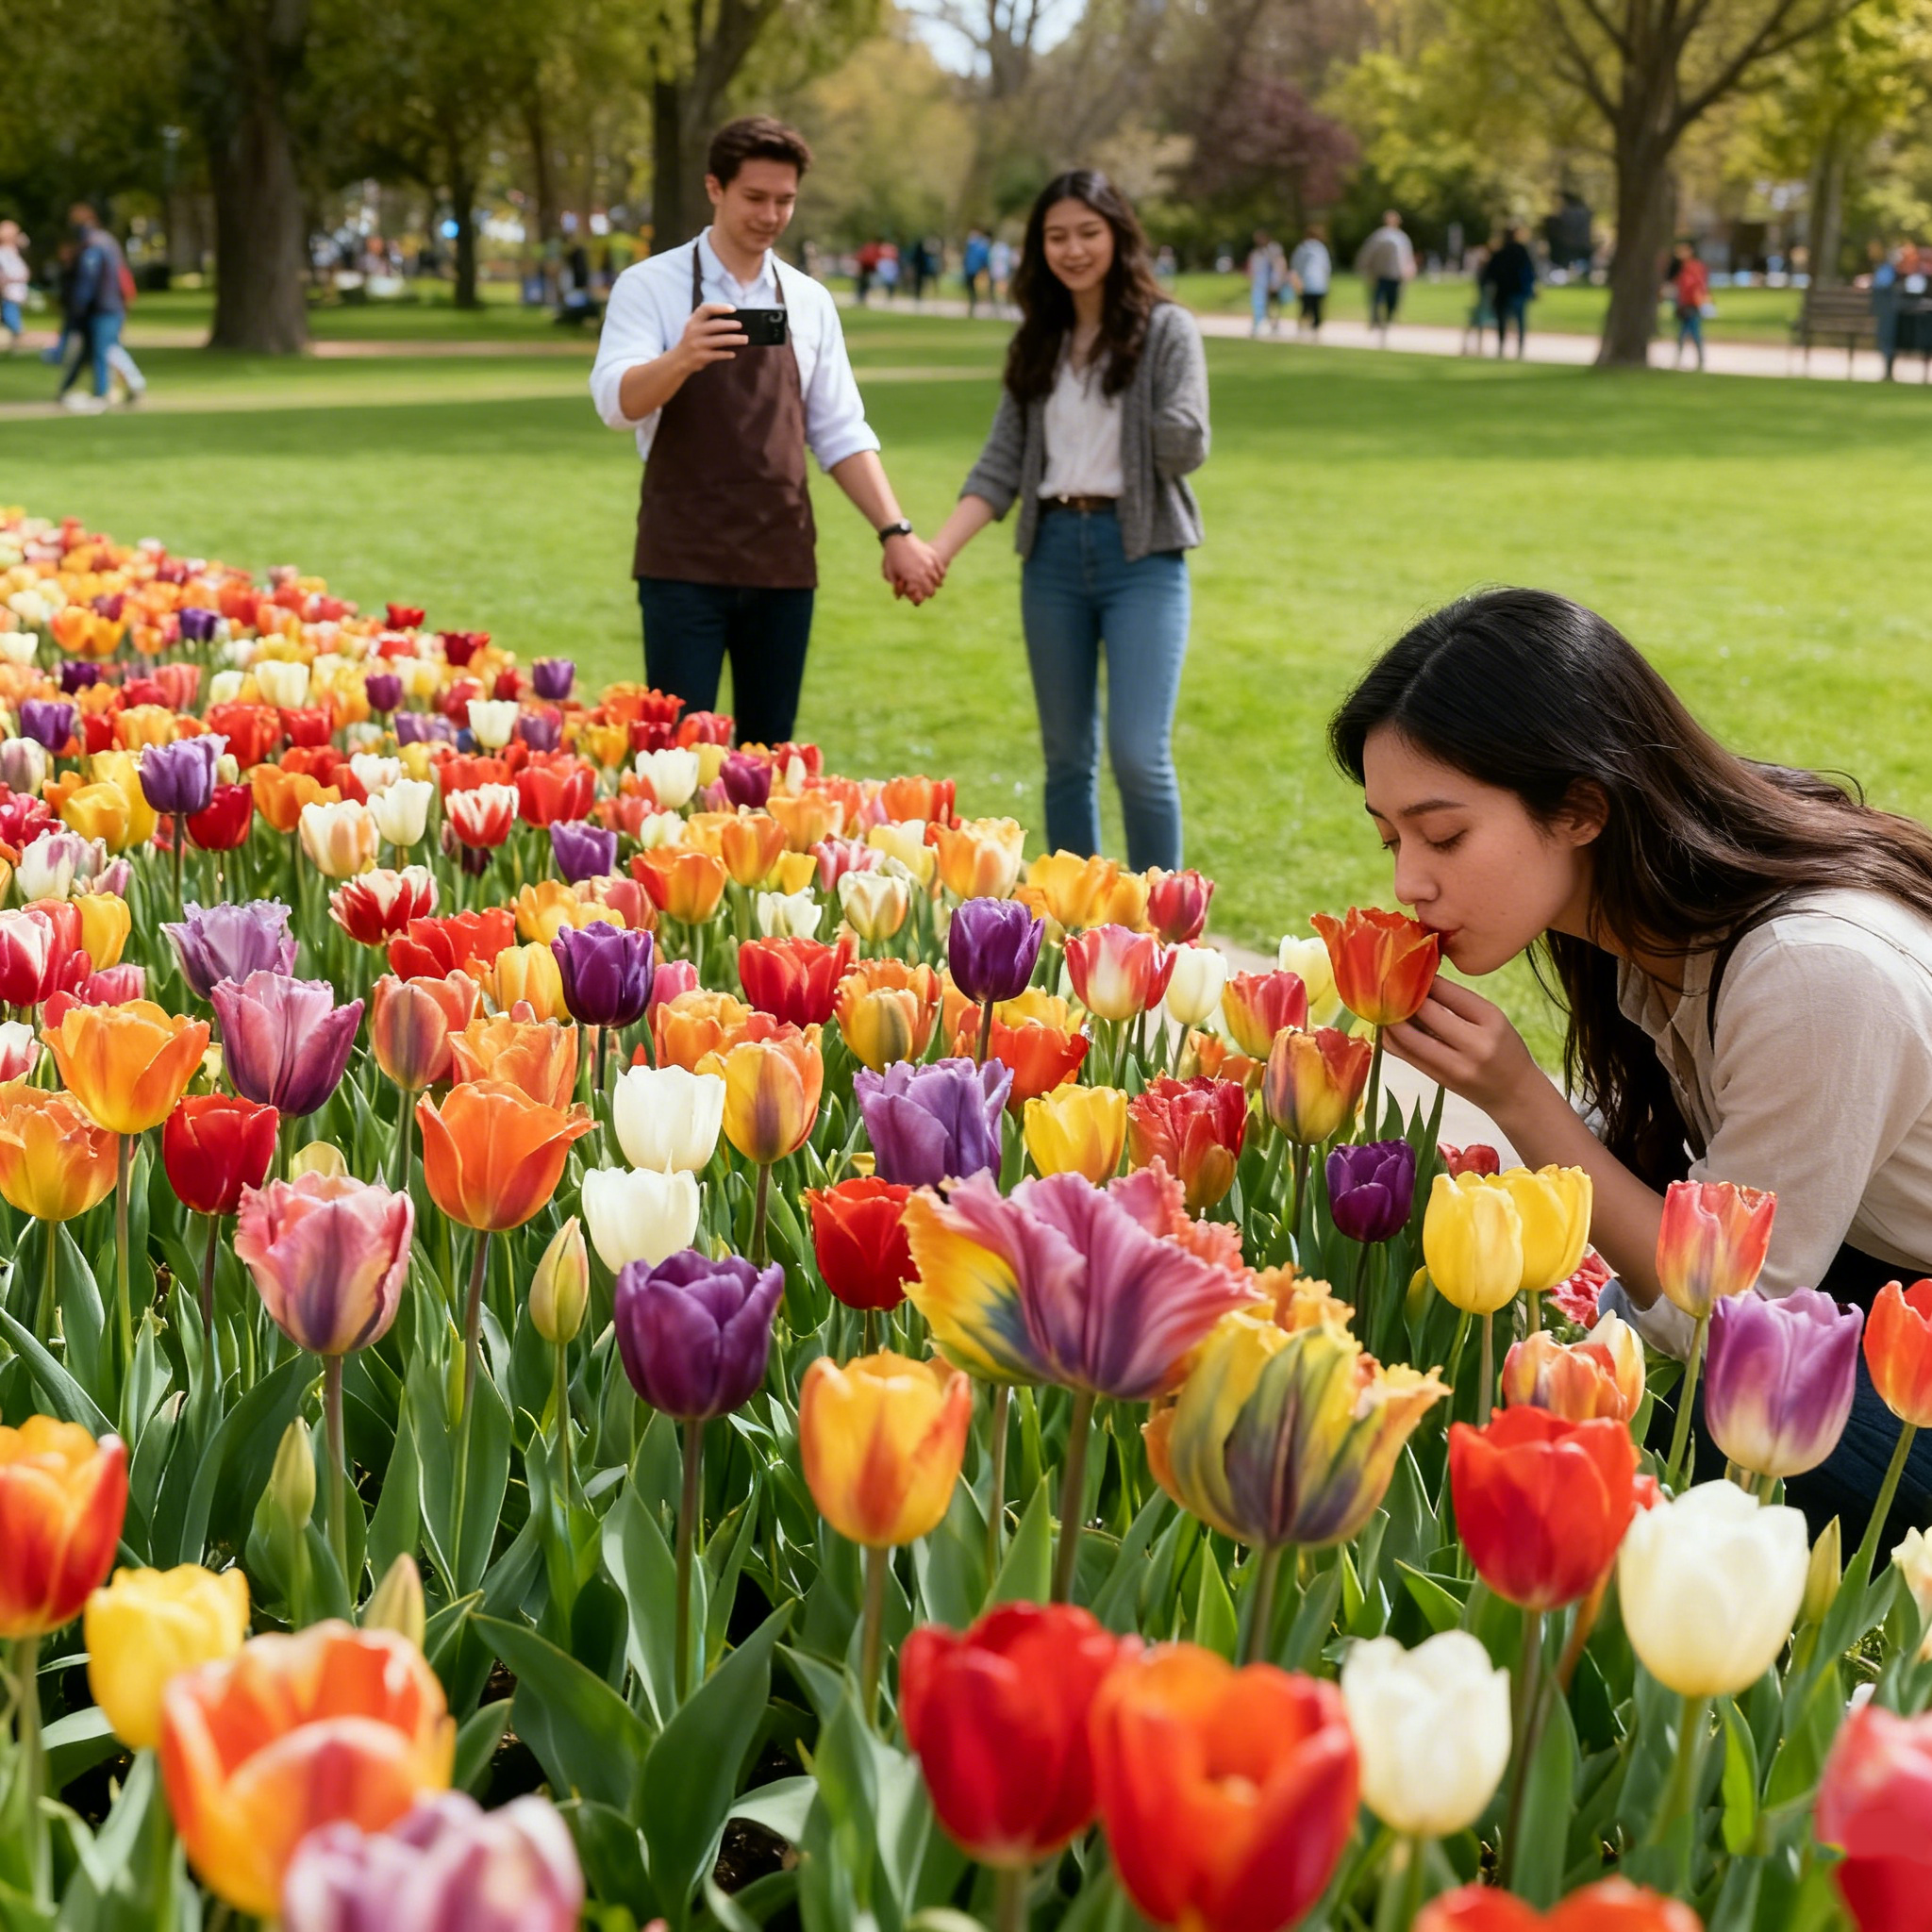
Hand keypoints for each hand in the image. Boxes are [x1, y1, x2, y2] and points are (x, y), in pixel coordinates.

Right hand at [676, 301, 747, 371]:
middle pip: (715, 325)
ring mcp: (697, 345)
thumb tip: (733, 323)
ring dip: (734, 339)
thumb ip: (708, 323)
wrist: (679, 360)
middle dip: (730, 325)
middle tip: (741, 325)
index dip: (719, 307)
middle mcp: (694, 331)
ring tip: (745, 339)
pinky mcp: (700, 357)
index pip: (706, 309)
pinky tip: (733, 354)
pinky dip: (726, 354)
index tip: (733, 309)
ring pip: (719, 340)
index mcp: (693, 321)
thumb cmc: (693, 341)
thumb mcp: (695, 328)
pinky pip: (717, 355)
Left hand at [882, 533, 944, 604]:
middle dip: (929, 591)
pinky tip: (936, 573)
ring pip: (939, 580)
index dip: (924, 596)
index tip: (921, 595)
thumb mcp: (890, 574)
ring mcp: (930, 563)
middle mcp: (924, 571)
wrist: (898, 538)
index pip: (927, 593)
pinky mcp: (933, 555)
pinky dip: (940, 573)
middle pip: (933, 590)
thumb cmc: (892, 557)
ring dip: (935, 583)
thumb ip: (895, 587)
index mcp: (914, 578)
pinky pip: (942, 569)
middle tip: (926, 589)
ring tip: (931, 582)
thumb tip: (899, 598)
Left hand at [1380, 975, 1541, 1121]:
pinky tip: (1388, 1025)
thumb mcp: (1493, 1018)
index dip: (1422, 979)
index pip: (1447, 992)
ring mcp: (1453, 1066)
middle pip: (1424, 1012)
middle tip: (1389, 983)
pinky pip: (1403, 1055)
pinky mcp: (1437, 1079)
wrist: (1514, 1093)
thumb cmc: (1504, 1048)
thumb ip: (1457, 1001)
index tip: (1408, 969)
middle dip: (1402, 995)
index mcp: (1490, 1020)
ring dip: (1390, 1016)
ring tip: (1385, 1002)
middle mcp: (1473, 1045)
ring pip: (1405, 1037)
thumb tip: (1417, 981)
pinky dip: (1391, 1037)